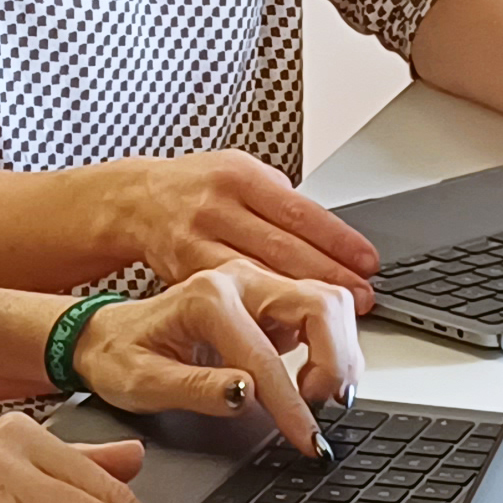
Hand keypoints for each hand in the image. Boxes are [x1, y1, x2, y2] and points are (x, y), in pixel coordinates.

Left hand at [76, 265, 364, 456]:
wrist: (109, 336)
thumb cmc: (121, 357)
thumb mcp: (143, 384)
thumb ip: (196, 389)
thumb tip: (247, 395)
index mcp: (207, 298)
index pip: (266, 356)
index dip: (292, 405)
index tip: (308, 440)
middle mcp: (240, 280)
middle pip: (322, 304)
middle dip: (335, 362)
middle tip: (323, 408)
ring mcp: (261, 285)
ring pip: (331, 302)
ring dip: (341, 351)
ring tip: (319, 396)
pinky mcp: (273, 299)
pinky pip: (323, 311)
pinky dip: (334, 344)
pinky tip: (313, 378)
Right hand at [111, 151, 378, 302]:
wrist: (134, 200)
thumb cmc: (197, 187)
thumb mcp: (241, 174)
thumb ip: (280, 203)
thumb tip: (332, 240)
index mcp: (240, 177)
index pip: (299, 211)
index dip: (337, 240)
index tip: (368, 263)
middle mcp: (217, 208)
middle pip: (282, 247)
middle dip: (328, 276)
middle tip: (365, 297)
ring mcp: (196, 241)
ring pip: (256, 277)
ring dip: (299, 301)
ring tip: (335, 318)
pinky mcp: (182, 273)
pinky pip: (229, 297)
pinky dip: (261, 312)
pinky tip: (287, 328)